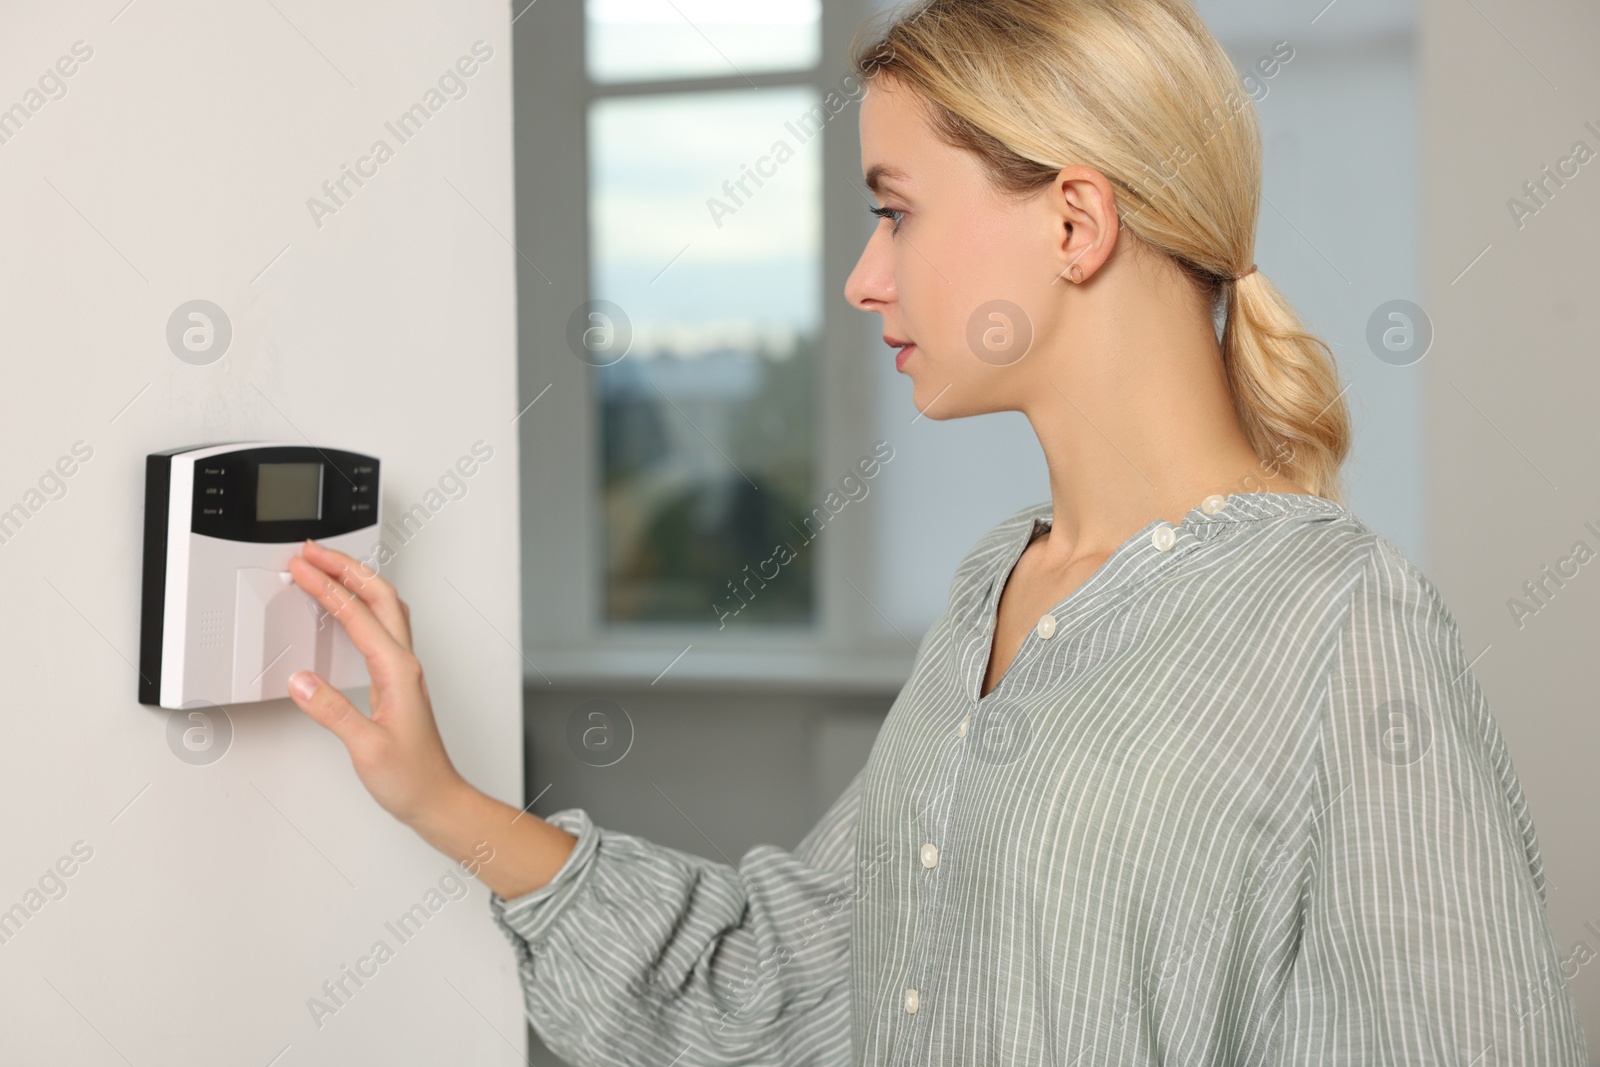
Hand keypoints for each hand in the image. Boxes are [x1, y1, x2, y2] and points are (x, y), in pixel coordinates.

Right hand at [285, 540, 465, 827]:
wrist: (436, 797)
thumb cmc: (411, 777)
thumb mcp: (366, 747)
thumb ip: (333, 712)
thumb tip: (303, 681)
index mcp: (398, 670)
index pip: (357, 614)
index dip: (327, 586)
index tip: (302, 567)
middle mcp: (405, 663)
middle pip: (379, 595)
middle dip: (345, 567)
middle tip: (313, 551)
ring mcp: (404, 670)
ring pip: (384, 607)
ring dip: (356, 581)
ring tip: (327, 567)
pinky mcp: (398, 680)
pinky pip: (380, 628)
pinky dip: (360, 607)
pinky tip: (346, 611)